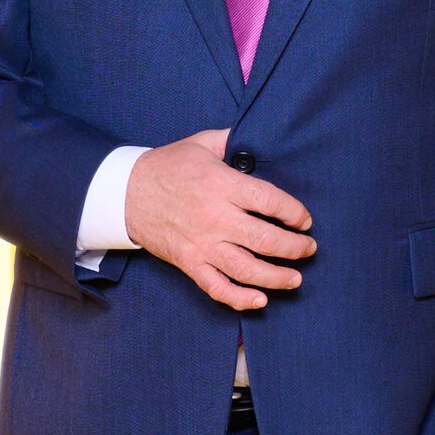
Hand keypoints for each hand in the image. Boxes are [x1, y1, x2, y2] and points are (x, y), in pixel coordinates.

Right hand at [126, 129, 315, 311]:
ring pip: (246, 269)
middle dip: (294, 248)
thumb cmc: (168, 166)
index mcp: (221, 185)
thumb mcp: (202, 143)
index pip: (269, 201)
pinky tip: (260, 300)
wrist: (126, 193)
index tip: (304, 219)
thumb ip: (233, 139)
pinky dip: (240, 298)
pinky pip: (217, 287)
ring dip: (276, 277)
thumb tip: (261, 134)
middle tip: (309, 248)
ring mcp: (201, 244)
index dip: (294, 213)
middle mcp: (214, 217)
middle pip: (264, 239)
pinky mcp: (189, 263)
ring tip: (295, 278)